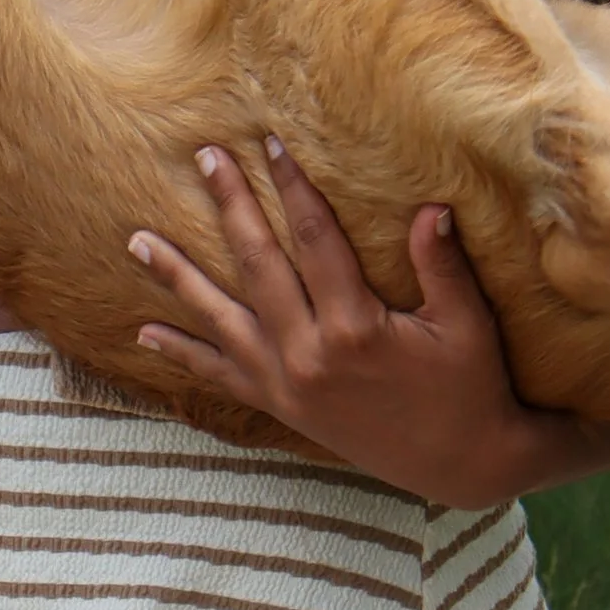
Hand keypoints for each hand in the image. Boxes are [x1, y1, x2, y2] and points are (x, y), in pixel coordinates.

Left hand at [128, 140, 609, 502]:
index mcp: (354, 327)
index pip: (315, 238)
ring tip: (137, 241)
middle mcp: (308, 355)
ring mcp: (287, 384)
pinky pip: (221, 375)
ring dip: (178, 277)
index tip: (272, 144)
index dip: (294, 187)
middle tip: (205, 158)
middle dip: (231, 205)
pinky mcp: (282, 406)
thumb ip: (442, 265)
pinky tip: (145, 334)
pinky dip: (183, 354)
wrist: (463, 465)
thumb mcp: (467, 325)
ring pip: (220, 319)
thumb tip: (430, 206)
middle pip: (258, 264)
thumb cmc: (472, 387)